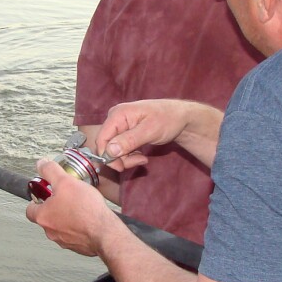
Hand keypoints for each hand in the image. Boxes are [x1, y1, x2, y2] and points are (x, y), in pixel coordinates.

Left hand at [25, 159, 127, 256]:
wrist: (104, 232)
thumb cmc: (85, 210)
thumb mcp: (66, 181)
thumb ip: (50, 171)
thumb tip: (41, 164)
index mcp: (43, 217)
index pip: (30, 209)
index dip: (37, 200)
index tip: (45, 193)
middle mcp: (50, 231)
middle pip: (46, 217)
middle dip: (54, 207)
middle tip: (66, 197)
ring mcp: (64, 241)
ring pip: (60, 226)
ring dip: (67, 217)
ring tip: (80, 206)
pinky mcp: (77, 246)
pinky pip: (74, 234)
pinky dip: (78, 227)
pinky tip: (88, 218)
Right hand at [95, 99, 221, 170]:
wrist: (180, 118)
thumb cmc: (168, 119)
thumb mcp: (150, 131)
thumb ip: (128, 140)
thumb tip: (110, 151)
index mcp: (118, 114)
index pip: (101, 138)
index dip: (107, 156)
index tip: (121, 167)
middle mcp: (115, 119)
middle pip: (106, 146)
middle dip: (120, 158)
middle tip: (139, 161)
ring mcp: (119, 126)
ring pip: (113, 150)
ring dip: (126, 159)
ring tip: (143, 159)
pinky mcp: (124, 133)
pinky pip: (120, 149)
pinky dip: (129, 156)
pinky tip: (141, 155)